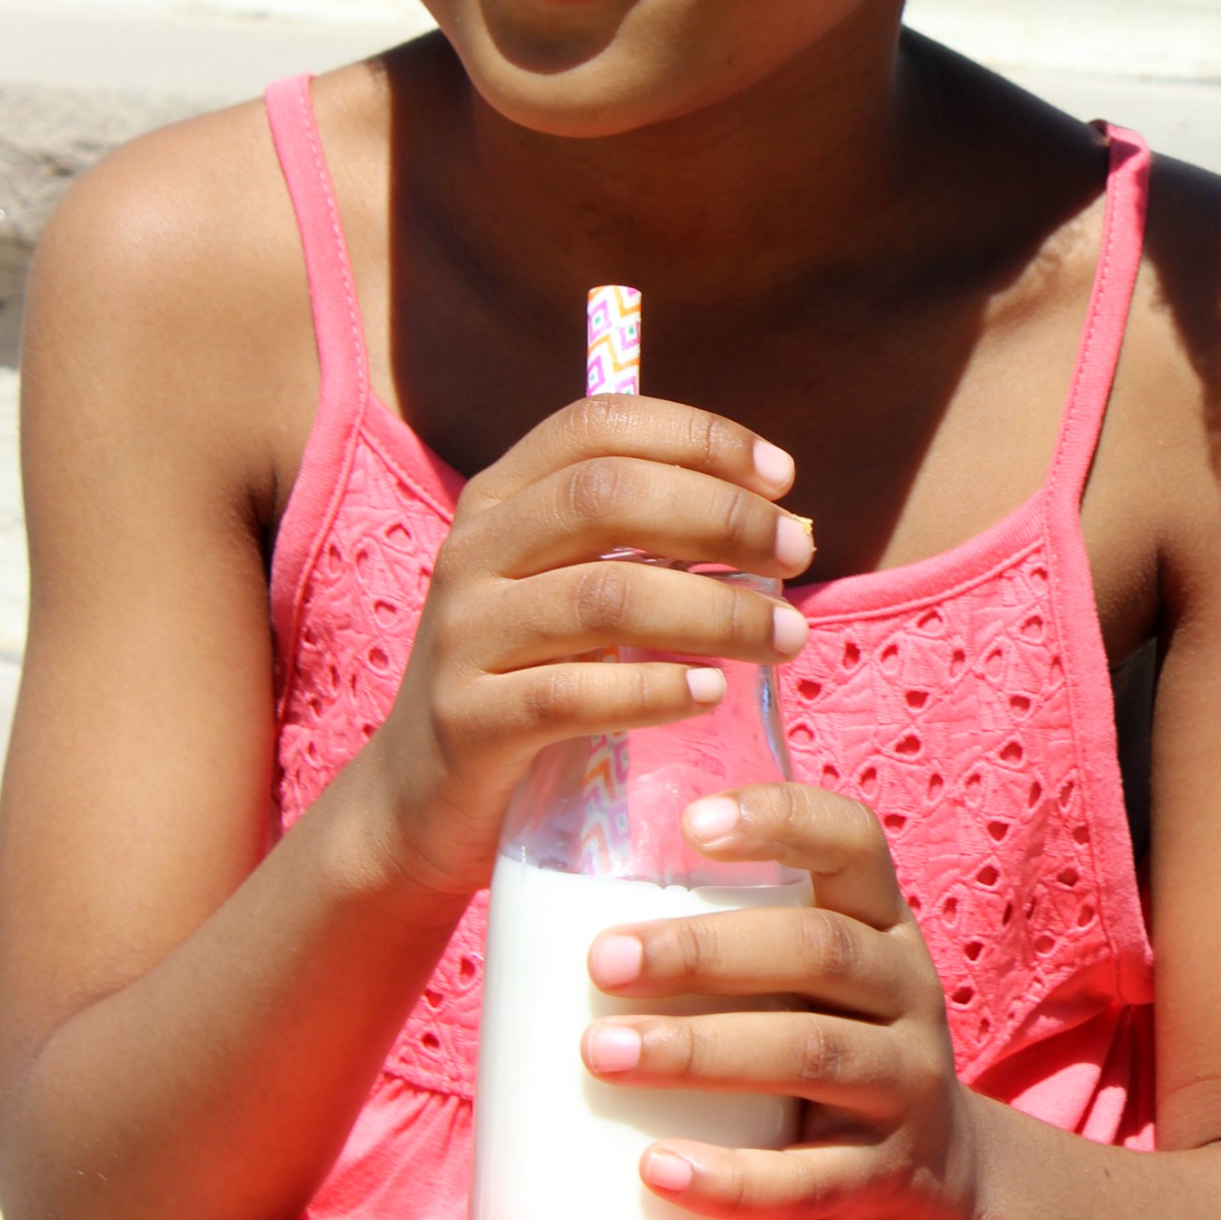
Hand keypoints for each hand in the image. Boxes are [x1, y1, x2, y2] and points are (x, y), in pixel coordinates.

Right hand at [362, 398, 813, 899]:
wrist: (423, 795)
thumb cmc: (529, 676)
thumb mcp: (569, 589)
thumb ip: (643, 545)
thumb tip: (780, 526)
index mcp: (502, 499)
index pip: (599, 424)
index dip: (698, 437)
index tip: (782, 476)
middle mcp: (473, 551)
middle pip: (605, 496)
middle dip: (719, 516)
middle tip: (797, 554)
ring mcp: (464, 636)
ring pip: (602, 597)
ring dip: (713, 612)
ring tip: (784, 638)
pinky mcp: (469, 720)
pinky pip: (571, 694)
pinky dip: (654, 691)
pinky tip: (710, 694)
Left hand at [581, 781, 981, 1219]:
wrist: (936, 1170)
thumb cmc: (825, 1038)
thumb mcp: (810, 976)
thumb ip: (730, 934)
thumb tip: (554, 908)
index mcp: (880, 922)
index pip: (852, 842)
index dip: (781, 820)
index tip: (691, 823)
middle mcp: (905, 989)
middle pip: (818, 950)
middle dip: (703, 953)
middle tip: (602, 963)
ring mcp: (905, 1085)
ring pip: (810, 1056)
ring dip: (698, 1052)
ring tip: (600, 1056)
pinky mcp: (887, 1176)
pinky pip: (811, 1179)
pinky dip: (732, 1178)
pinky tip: (657, 1169)